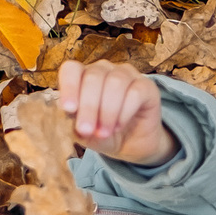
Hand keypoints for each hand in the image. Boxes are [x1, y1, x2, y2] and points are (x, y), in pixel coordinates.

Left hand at [57, 60, 174, 165]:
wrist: (130, 145)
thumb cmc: (102, 133)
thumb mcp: (83, 133)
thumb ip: (74, 122)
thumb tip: (72, 114)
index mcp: (82, 77)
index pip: (71, 69)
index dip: (69, 86)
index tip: (69, 109)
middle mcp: (104, 70)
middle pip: (93, 76)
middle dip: (88, 106)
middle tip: (86, 130)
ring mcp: (126, 74)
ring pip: (115, 82)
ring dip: (107, 111)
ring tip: (104, 132)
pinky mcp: (146, 86)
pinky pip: (135, 92)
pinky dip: (125, 112)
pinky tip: (119, 126)